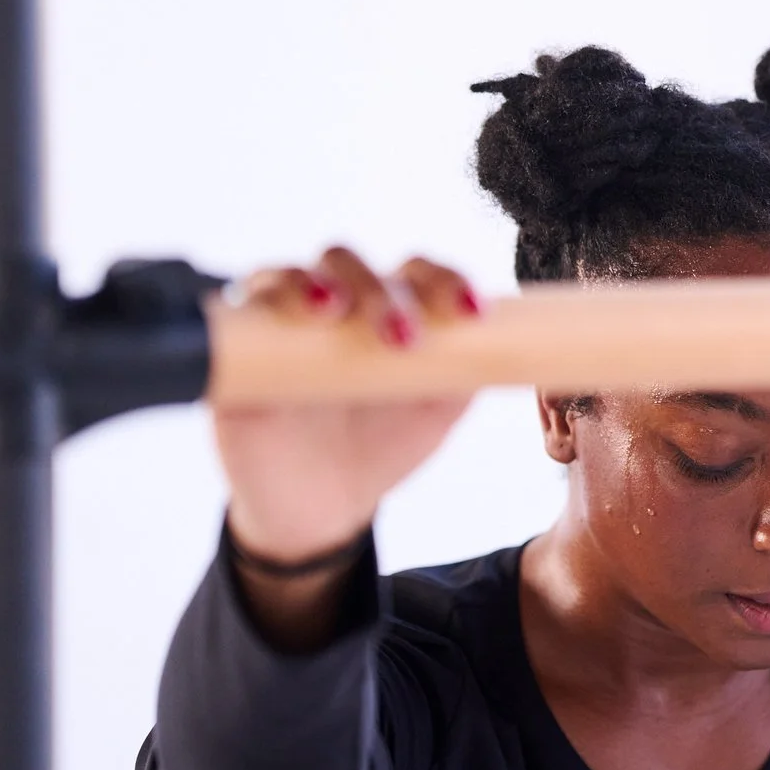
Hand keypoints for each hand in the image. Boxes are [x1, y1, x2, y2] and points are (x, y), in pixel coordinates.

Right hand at [213, 248, 480, 640]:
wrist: (322, 506)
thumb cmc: (387, 442)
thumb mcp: (442, 405)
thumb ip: (476, 364)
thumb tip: (534, 337)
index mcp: (392, 305)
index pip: (419, 270)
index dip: (446, 279)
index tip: (472, 313)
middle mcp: (337, 301)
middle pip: (355, 263)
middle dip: (384, 291)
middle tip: (404, 337)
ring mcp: (283, 320)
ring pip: (292, 273)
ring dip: (317, 282)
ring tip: (336, 311)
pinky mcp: (235, 347)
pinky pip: (237, 308)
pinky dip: (258, 301)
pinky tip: (279, 316)